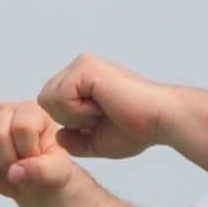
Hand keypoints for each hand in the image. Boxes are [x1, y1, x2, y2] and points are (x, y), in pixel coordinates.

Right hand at [0, 101, 74, 200]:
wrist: (35, 182)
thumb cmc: (48, 172)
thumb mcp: (57, 173)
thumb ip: (43, 171)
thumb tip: (14, 172)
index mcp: (33, 110)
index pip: (22, 128)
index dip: (27, 152)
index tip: (36, 160)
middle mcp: (7, 110)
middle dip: (7, 160)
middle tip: (19, 167)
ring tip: (6, 166)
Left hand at [37, 54, 173, 159]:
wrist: (162, 119)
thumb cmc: (136, 129)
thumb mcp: (97, 141)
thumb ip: (74, 140)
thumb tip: (57, 134)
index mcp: (81, 81)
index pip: (51, 105)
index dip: (69, 123)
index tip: (98, 122)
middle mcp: (80, 67)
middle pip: (45, 101)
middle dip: (68, 119)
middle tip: (100, 117)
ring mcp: (82, 65)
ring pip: (49, 99)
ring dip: (74, 116)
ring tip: (101, 112)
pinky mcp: (86, 67)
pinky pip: (61, 96)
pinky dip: (78, 111)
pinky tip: (101, 107)